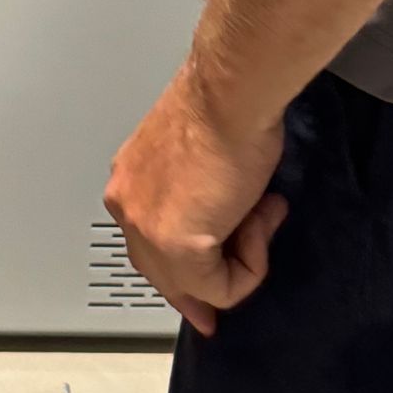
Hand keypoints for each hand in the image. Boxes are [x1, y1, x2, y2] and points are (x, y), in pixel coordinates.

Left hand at [105, 64, 287, 337]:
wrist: (233, 92)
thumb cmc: (227, 105)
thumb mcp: (202, 158)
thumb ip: (203, 198)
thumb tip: (229, 229)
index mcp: (130, 182)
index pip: (147, 245)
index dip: (182, 277)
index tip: (203, 300)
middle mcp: (128, 207)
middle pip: (163, 273)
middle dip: (203, 291)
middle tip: (230, 296)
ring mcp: (147, 230)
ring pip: (195, 285)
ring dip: (242, 259)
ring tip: (264, 213)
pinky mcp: (178, 248)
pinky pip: (222, 288)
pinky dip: (252, 265)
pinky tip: (262, 220)